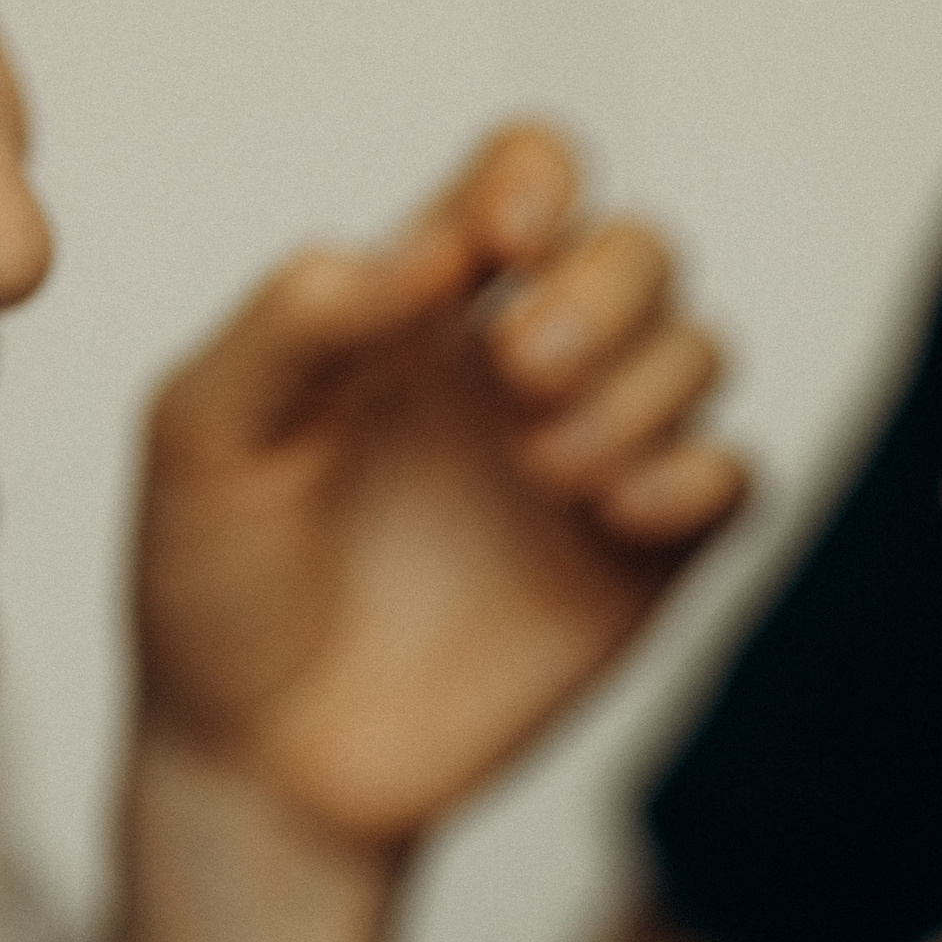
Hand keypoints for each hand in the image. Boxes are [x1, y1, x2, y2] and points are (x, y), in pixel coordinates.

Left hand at [134, 122, 744, 858]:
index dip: (541, 178)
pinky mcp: (642, 570)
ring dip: (642, 388)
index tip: (499, 245)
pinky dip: (701, 477)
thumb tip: (421, 251)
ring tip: (546, 475)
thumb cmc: (214, 589)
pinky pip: (737, 480)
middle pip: (640, 250)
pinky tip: (615, 517)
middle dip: (602, 293)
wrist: (266, 766)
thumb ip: (294, 323)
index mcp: (422, 308)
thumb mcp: (205, 434)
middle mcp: (522, 371)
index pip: (527, 175)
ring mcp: (592, 466)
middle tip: (522, 380)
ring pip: (700, 352)